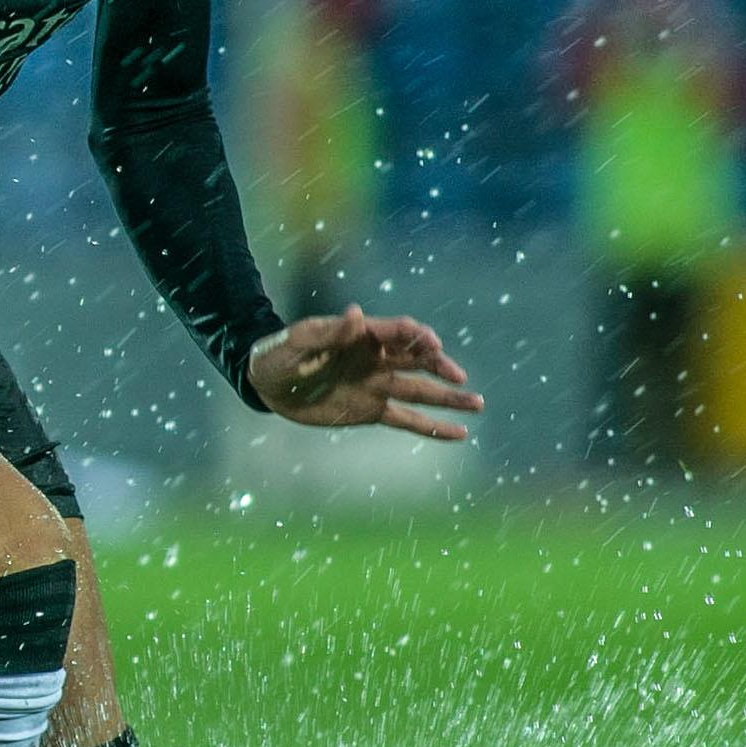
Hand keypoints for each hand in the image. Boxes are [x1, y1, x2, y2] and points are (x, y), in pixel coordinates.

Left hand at [248, 305, 484, 439]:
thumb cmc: (278, 355)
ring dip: (449, 397)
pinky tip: (460, 433)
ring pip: (421, 391)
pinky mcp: (372, 411)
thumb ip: (329, 331)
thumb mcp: (298, 341)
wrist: (266, 384)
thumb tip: (356, 313)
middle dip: (440, 366)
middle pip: (417, 360)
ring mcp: (377, 385)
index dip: (415, 337)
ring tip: (479, 404)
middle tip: (458, 376)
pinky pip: (408, 419)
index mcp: (362, 337)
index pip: (397, 332)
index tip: (432, 344)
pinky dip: (433, 428)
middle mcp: (377, 360)